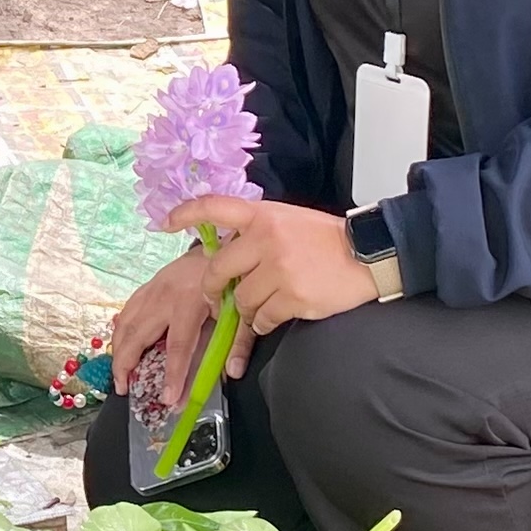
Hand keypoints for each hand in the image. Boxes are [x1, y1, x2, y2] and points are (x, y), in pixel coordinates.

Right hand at [108, 242, 232, 415]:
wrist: (218, 245)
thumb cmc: (229, 279)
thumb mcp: (238, 310)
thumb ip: (237, 341)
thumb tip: (232, 372)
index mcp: (189, 303)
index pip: (178, 346)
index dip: (173, 374)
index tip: (168, 399)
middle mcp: (164, 297)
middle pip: (137, 335)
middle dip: (126, 365)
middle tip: (123, 388)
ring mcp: (151, 290)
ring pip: (124, 323)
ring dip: (118, 350)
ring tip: (119, 374)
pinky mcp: (146, 286)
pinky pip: (126, 312)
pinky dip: (120, 332)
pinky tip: (120, 347)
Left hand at [167, 195, 388, 338]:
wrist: (367, 255)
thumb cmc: (325, 239)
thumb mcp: (288, 220)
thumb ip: (256, 232)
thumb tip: (224, 254)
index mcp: (263, 215)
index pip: (215, 207)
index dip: (186, 213)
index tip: (164, 223)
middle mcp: (266, 239)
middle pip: (219, 270)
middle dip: (213, 289)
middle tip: (215, 297)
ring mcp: (279, 269)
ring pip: (241, 300)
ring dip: (246, 310)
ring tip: (263, 305)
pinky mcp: (292, 297)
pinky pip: (261, 319)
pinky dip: (263, 324)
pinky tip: (275, 316)